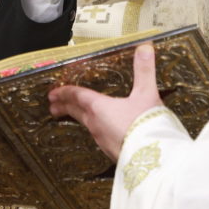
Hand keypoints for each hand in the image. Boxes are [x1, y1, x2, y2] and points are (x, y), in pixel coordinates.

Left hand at [48, 44, 161, 160]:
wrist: (155, 161)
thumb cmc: (148, 127)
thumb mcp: (147, 94)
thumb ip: (144, 71)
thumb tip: (144, 48)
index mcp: (100, 108)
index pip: (78, 97)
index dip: (66, 92)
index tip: (53, 92)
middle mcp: (97, 125)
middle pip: (76, 112)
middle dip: (64, 106)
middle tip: (53, 105)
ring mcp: (103, 140)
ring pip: (86, 125)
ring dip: (76, 118)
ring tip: (71, 116)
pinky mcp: (112, 152)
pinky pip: (98, 136)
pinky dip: (93, 128)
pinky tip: (99, 131)